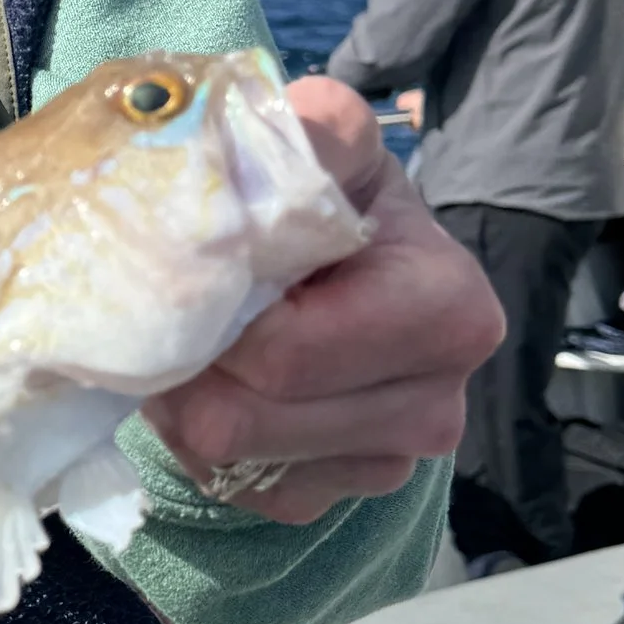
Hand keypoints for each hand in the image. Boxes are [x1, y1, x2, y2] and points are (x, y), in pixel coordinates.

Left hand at [145, 77, 501, 524]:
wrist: (338, 248)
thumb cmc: (326, 189)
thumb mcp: (326, 139)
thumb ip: (314, 132)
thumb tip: (292, 137)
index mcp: (449, 309)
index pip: (285, 352)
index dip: (213, 311)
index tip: (193, 263)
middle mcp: (442, 399)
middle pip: (250, 419)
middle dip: (190, 364)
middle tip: (174, 309)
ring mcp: (397, 457)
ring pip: (234, 459)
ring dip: (189, 401)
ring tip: (199, 338)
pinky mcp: (346, 490)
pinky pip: (242, 490)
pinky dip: (207, 445)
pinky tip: (225, 382)